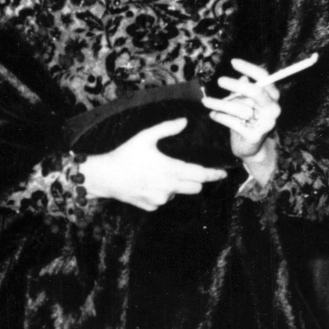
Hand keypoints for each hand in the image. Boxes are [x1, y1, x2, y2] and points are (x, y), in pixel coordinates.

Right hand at [80, 118, 226, 211]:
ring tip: (159, 174)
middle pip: (195, 187)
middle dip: (196, 180)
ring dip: (177, 186)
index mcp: (171, 170)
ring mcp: (160, 200)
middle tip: (188, 170)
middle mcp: (168, 188)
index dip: (214, 174)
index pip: (201, 175)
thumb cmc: (125, 155)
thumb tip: (185, 121)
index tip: (224, 173)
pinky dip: (163, 193)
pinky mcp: (152, 207)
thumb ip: (167, 128)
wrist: (105, 177)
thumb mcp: (145, 137)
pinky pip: (164, 200)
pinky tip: (149, 183)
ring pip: (178, 193)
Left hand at [201, 58, 280, 159]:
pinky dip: (220, 117)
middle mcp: (274, 109)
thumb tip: (242, 76)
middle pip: (256, 91)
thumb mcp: (245, 102)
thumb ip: (244, 90)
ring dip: (220, 104)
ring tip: (206, 102)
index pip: (265, 77)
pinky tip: (212, 115)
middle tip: (219, 81)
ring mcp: (267, 123)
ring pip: (239, 108)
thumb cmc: (246, 120)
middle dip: (236, 85)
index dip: (249, 67)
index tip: (233, 61)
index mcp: (273, 96)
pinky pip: (233, 122)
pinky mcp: (255, 135)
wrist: (250, 148)